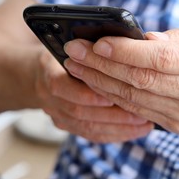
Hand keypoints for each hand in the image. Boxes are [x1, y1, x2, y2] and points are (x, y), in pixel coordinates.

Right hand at [34, 49, 152, 142]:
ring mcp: (57, 115)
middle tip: (141, 115)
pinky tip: (134, 132)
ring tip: (144, 126)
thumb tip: (129, 44)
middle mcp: (49, 98)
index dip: (87, 94)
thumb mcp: (70, 44)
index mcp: (48, 72)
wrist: (34, 76)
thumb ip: (89, 47)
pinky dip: (113, 135)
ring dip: (118, 128)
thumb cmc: (63, 55)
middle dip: (113, 115)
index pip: (61, 86)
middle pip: (80, 112)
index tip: (114, 97)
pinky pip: (90, 135)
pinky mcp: (66, 126)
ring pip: (87, 127)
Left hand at [63, 25, 178, 135]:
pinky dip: (113, 97)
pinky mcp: (175, 126)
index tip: (98, 42)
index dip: (127, 52)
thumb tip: (144, 39)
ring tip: (77, 67)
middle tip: (74, 51)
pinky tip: (96, 84)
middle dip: (102, 66)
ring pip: (133, 99)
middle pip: (140, 80)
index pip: (161, 59)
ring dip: (100, 83)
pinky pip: (137, 110)